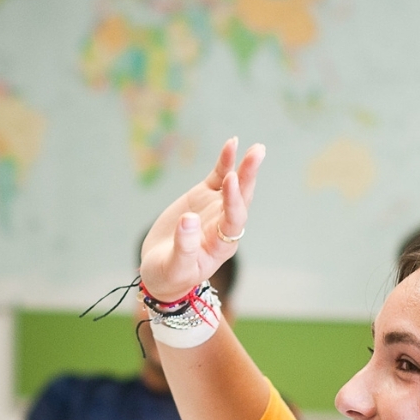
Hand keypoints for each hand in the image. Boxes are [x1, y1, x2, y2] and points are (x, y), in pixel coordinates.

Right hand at [139, 137, 263, 301]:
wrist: (161, 271)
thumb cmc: (169, 275)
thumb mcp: (174, 267)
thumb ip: (184, 247)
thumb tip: (189, 220)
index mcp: (222, 244)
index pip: (233, 219)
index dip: (233, 200)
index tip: (231, 180)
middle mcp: (224, 224)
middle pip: (241, 199)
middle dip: (248, 176)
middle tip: (257, 152)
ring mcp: (216, 208)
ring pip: (233, 185)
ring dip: (244, 166)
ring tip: (255, 148)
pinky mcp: (204, 197)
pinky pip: (218, 177)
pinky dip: (225, 162)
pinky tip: (231, 144)